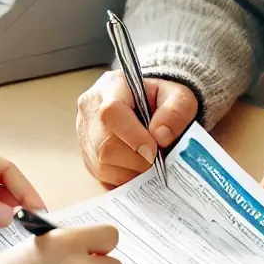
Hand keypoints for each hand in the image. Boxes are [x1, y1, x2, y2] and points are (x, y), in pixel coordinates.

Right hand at [77, 70, 197, 185]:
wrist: (149, 102)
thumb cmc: (162, 98)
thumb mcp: (179, 95)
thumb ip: (176, 111)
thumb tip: (160, 136)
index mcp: (112, 86)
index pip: (111, 113)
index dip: (133, 137)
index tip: (154, 149)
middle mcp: (91, 108)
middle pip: (104, 144)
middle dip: (136, 160)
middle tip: (156, 159)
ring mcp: (84, 133)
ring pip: (101, 165)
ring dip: (130, 172)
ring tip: (147, 161)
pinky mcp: (86, 155)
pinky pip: (101, 176)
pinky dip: (123, 178)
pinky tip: (136, 166)